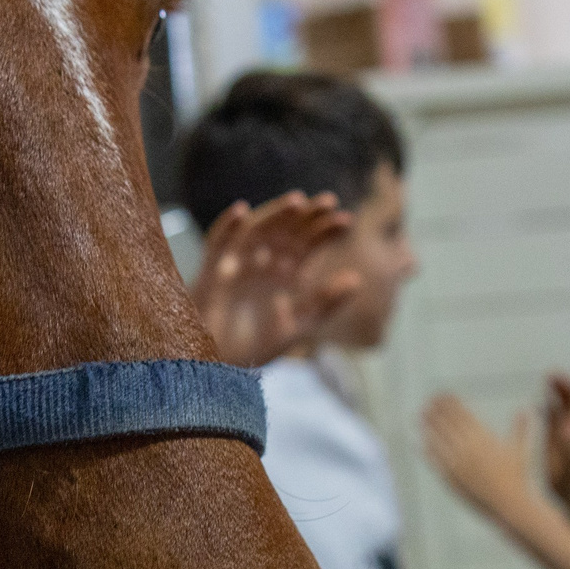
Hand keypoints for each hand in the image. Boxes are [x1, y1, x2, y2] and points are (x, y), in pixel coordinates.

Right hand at [190, 192, 360, 366]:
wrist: (223, 367)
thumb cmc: (258, 346)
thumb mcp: (298, 325)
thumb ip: (325, 304)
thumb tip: (356, 280)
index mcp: (285, 274)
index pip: (308, 244)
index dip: (325, 230)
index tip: (346, 220)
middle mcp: (263, 263)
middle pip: (285, 231)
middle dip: (305, 216)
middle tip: (328, 202)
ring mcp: (238, 264)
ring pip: (257, 230)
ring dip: (274, 214)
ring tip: (298, 202)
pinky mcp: (213, 272)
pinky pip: (217, 244)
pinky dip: (226, 226)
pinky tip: (241, 210)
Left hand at [422, 394, 536, 519]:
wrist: (509, 503)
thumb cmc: (517, 476)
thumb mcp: (519, 449)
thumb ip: (520, 428)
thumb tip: (526, 409)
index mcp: (484, 438)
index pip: (463, 414)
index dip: (452, 403)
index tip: (444, 394)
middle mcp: (469, 448)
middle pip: (448, 423)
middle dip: (438, 409)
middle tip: (430, 400)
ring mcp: (458, 463)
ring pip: (438, 439)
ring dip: (429, 425)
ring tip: (421, 415)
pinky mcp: (451, 478)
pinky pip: (436, 460)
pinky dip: (429, 449)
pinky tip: (424, 442)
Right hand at [542, 372, 569, 510]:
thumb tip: (566, 429)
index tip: (556, 378)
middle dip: (562, 383)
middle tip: (549, 373)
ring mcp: (564, 432)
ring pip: (561, 406)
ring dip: (554, 392)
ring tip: (545, 380)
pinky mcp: (554, 440)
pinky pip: (551, 419)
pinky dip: (545, 408)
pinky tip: (536, 405)